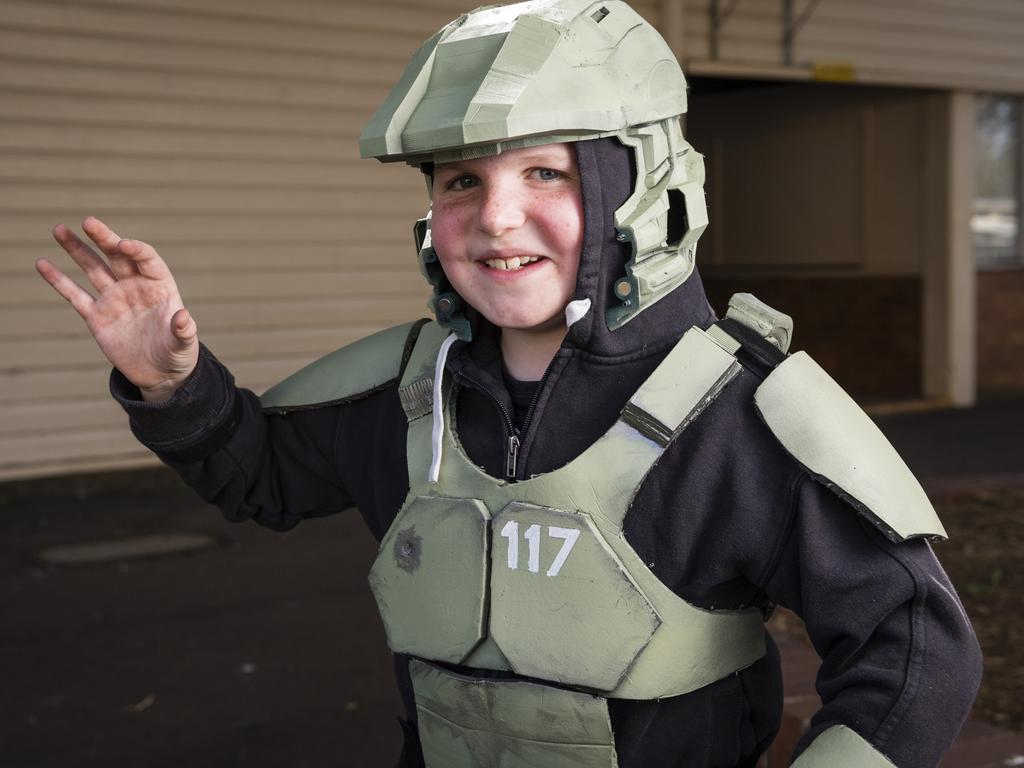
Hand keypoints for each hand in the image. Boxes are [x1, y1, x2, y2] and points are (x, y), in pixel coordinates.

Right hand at [36, 217, 198, 401]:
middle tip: (88, 221)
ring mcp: (114, 299)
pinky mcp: (96, 316)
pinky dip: (59, 280)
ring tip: (59, 229)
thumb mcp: (184, 344)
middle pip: (117, 256)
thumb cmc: (178, 354)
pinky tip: (42, 263)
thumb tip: (183, 317)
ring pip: (93, 268)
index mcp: (159, 286)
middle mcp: (134, 286)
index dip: (136, 250)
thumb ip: (184, 330)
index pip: (147, 259)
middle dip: (104, 238)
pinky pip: (74, 295)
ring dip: (77, 249)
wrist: (160, 373)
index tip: (123, 245)